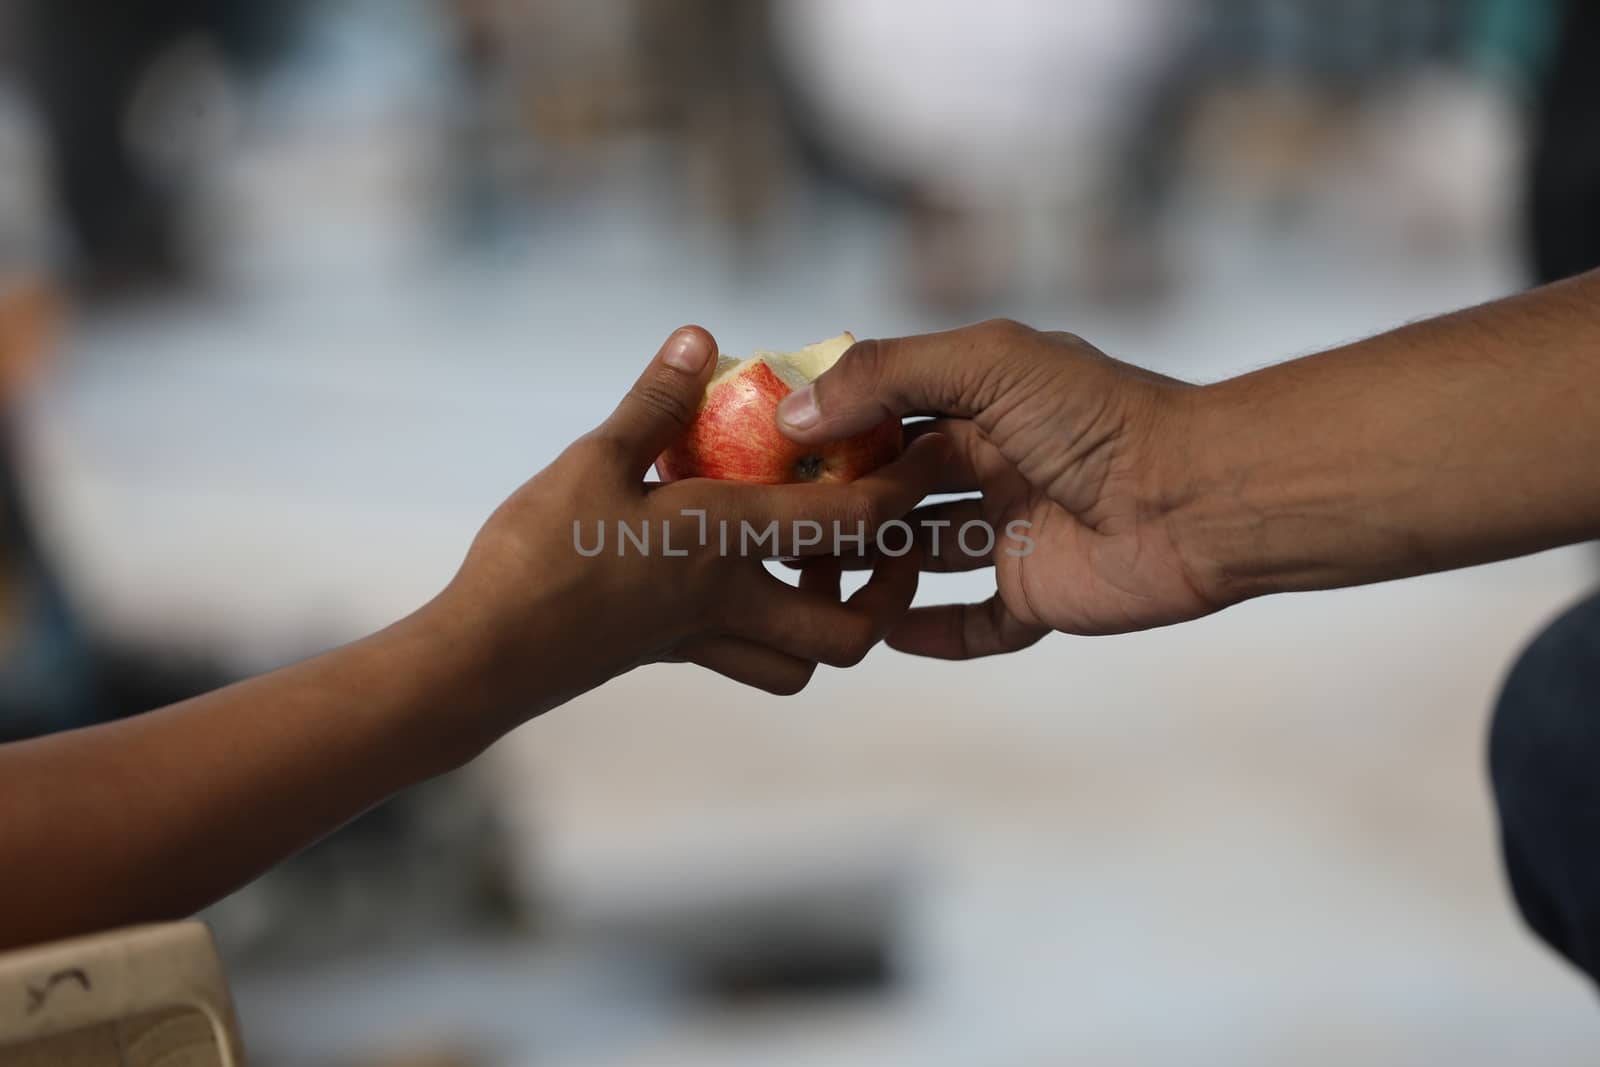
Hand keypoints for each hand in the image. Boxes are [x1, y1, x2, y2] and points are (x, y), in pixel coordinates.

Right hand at [430, 326, 949, 724]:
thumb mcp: (593, 460)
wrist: (484, 659)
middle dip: (886, 592)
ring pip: (808, 661)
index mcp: (728, 540)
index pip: (850, 520)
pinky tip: (754, 587)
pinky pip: (755, 663)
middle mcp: (734, 600)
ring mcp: (706, 639)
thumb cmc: (536, 555)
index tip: (930, 454)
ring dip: (834, 621)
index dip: (902, 488)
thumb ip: (655, 401)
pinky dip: (777, 639)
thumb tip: (701, 337)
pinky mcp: (674, 656)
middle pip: (852, 628)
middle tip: (881, 540)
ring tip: (822, 564)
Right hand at [777, 319, 1212, 656]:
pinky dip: (932, 633)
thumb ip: (889, 375)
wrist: (1197, 497)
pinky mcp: (1036, 596)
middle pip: (896, 488)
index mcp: (984, 404)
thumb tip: (795, 411)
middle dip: (841, 501)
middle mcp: (995, 466)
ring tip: (811, 576)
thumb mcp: (987, 362)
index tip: (767, 446)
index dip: (832, 428)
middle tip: (773, 521)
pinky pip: (974, 624)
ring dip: (873, 565)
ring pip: (923, 556)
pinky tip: (884, 633)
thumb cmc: (1099, 417)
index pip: (888, 413)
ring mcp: (1013, 534)